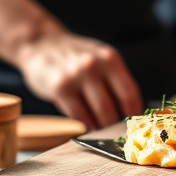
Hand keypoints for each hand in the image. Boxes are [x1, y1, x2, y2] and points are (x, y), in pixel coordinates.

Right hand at [16, 31, 142, 130]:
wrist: (40, 44)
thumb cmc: (75, 57)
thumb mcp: (99, 58)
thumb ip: (114, 79)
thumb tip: (132, 111)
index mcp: (110, 58)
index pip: (129, 94)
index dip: (133, 114)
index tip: (134, 125)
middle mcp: (94, 66)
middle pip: (113, 108)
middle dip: (114, 125)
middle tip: (114, 131)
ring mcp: (76, 77)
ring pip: (97, 115)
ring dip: (100, 127)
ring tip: (100, 128)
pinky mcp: (60, 88)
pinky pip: (78, 116)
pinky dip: (85, 125)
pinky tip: (86, 124)